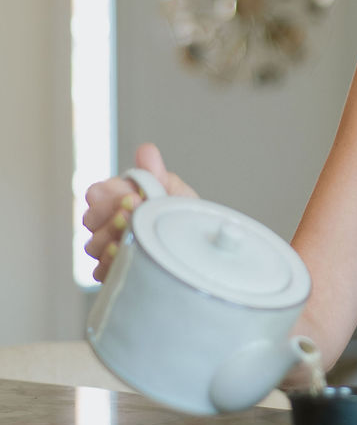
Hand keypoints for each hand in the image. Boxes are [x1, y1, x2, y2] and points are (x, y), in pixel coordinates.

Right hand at [83, 142, 196, 281]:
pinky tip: (121, 254)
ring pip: (92, 245)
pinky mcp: (115, 274)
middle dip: (108, 214)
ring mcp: (109, 249)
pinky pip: (101, 271)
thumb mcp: (172, 191)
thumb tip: (146, 150)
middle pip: (90, 219)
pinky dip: (108, 263)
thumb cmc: (180, 217)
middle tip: (131, 210)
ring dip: (108, 237)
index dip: (108, 194)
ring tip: (128, 231)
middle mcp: (109, 224)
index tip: (131, 195)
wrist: (199, 251)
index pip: (96, 194)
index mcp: (118, 200)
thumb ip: (154, 172)